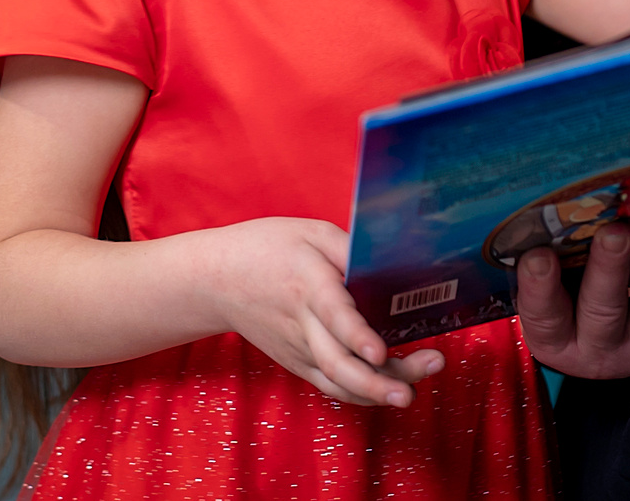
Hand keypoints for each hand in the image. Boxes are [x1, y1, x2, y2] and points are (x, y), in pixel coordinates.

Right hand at [205, 217, 442, 406]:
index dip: (358, 337)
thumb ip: (350, 249)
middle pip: (339, 363)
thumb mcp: (311, 233)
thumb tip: (392, 265)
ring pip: (338, 382)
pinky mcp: (299, 363)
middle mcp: (303, 325)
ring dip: (375, 394)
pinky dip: (361, 394)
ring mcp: (299, 350)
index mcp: (308, 285)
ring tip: (408, 395)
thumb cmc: (268, 249)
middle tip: (411, 390)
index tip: (380, 352)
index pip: (334, 316)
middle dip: (378, 382)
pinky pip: (333, 386)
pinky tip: (390, 390)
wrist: (218, 280)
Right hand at [514, 215, 629, 377]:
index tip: (538, 256)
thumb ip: (543, 258)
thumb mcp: (546, 290)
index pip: (544, 316)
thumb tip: (537, 203)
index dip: (539, 288)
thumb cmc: (565, 299)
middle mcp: (601, 347)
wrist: (607, 343)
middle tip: (616, 232)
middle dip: (611, 270)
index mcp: (557, 339)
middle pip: (604, 310)